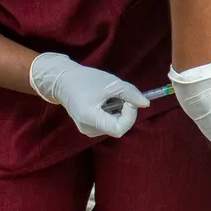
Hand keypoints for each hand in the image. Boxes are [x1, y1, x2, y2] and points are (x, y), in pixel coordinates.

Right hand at [30, 52, 149, 138]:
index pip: (119, 129)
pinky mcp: (89, 128)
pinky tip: (104, 102)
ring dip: (119, 111)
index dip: (129, 116)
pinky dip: (112, 113)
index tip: (128, 101)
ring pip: (115, 125)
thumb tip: (146, 104)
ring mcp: (88, 130)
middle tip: (119, 95)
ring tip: (108, 97)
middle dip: (125, 111)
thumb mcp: (111, 83)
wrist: (64, 81)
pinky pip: (108, 123)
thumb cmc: (86, 80)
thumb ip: (130, 93)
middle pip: (118, 127)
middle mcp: (89, 129)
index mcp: (91, 118)